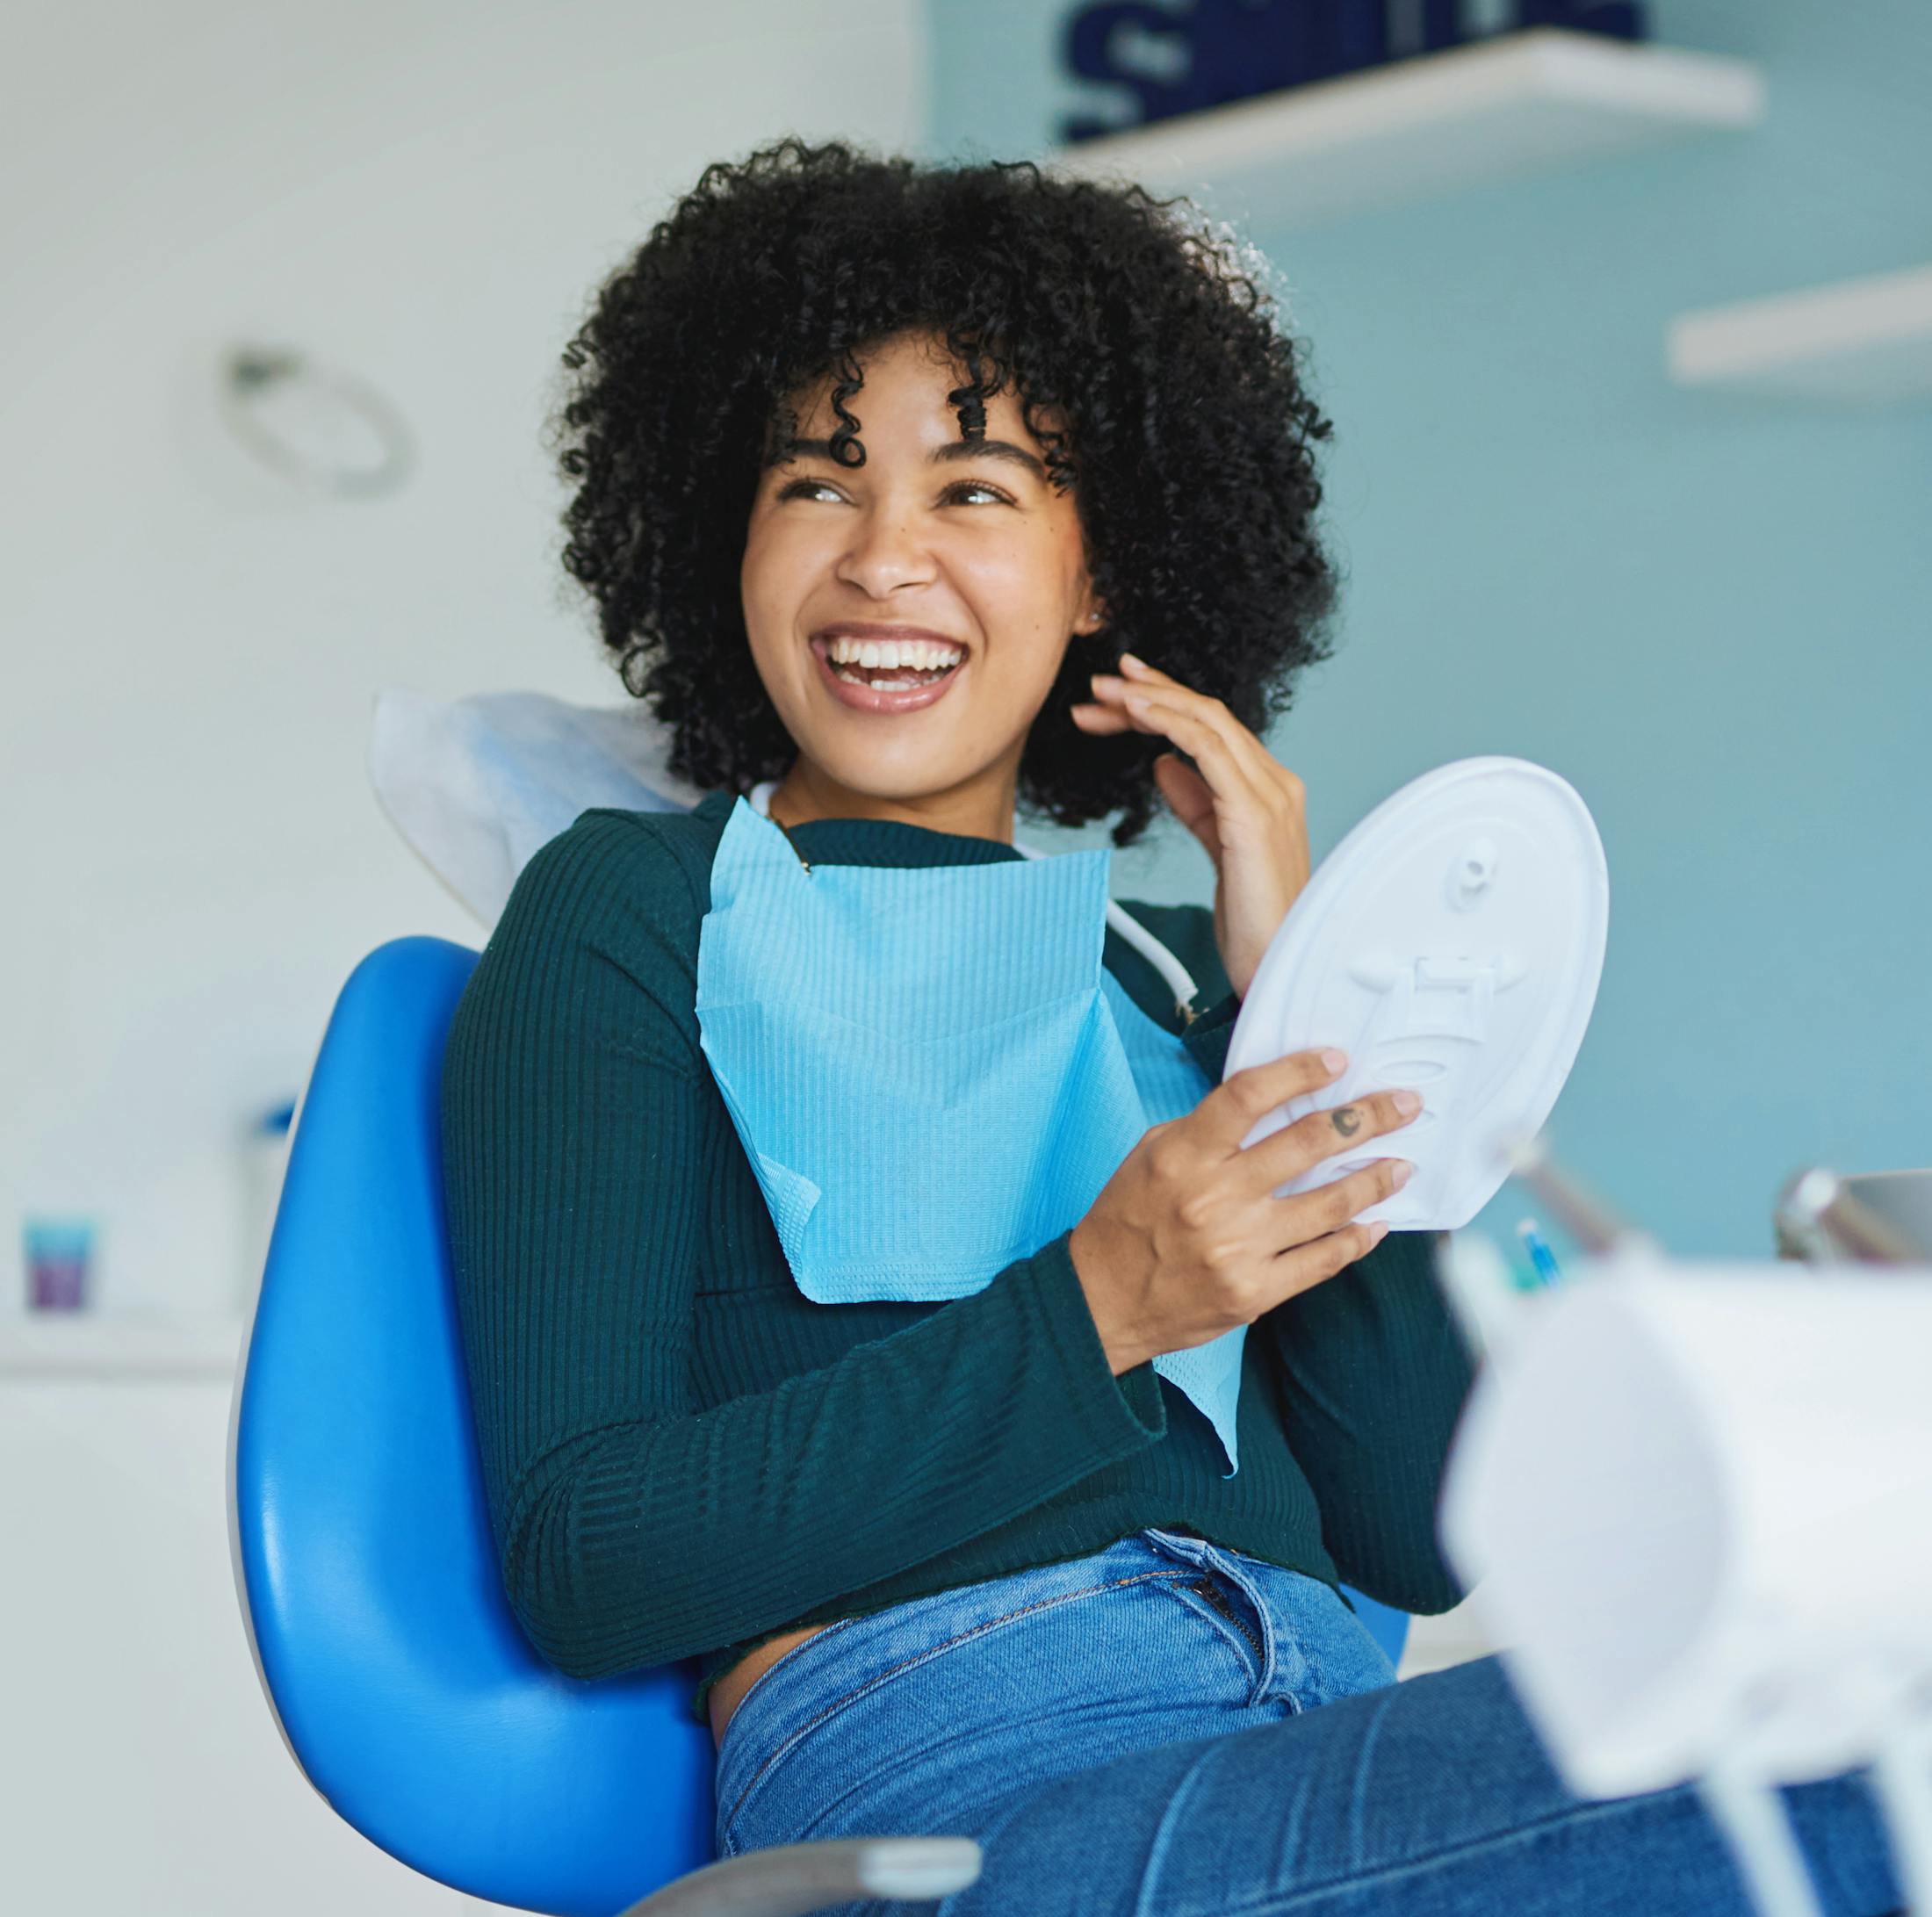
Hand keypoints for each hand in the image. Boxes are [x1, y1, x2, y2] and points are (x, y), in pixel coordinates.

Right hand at [1067, 1047, 1423, 1375]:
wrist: (1103, 1301)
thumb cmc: (1127, 1220)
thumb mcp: (1151, 1154)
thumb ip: (1207, 1129)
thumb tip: (1272, 1102)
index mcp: (1183, 1155)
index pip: (1248, 1096)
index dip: (1298, 1072)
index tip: (1337, 1060)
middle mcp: (1214, 1197)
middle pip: (1306, 1144)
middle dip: (1364, 1118)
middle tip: (1403, 1104)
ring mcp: (1238, 1247)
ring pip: (1328, 1204)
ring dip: (1374, 1180)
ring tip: (1402, 1164)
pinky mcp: (1254, 1291)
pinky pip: (1321, 1261)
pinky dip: (1355, 1239)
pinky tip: (1374, 1222)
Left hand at [1070, 652, 1308, 998]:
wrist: (1277, 966)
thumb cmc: (1254, 922)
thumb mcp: (1217, 851)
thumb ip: (1195, 804)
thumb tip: (1163, 765)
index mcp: (1269, 790)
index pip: (1213, 728)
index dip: (1166, 703)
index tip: (1120, 692)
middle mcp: (1275, 783)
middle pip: (1208, 715)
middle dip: (1151, 692)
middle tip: (1101, 681)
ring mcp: (1270, 795)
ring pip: (1208, 721)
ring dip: (1152, 699)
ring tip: (1106, 691)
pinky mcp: (1253, 814)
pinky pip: (1208, 749)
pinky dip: (1170, 723)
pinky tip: (1136, 713)